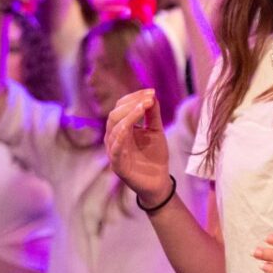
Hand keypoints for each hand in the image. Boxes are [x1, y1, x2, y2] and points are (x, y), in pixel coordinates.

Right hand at [104, 89, 173, 204]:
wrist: (159, 181)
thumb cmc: (155, 155)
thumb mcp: (156, 130)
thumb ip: (153, 114)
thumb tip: (152, 94)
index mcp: (121, 128)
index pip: (120, 107)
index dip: (134, 97)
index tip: (151, 91)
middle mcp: (114, 138)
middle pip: (114, 115)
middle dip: (131, 104)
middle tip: (148, 99)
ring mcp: (114, 151)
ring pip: (114, 129)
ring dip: (129, 116)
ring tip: (144, 107)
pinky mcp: (117, 165)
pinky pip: (115, 149)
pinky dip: (121, 136)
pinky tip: (130, 127)